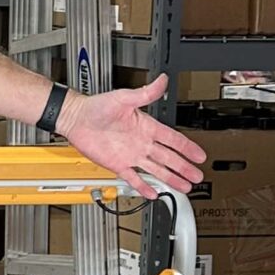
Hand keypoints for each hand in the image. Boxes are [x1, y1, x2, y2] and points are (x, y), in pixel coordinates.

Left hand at [57, 76, 205, 198]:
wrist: (75, 118)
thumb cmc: (96, 106)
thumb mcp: (124, 97)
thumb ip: (145, 92)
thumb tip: (162, 80)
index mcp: (146, 126)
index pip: (173, 139)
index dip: (188, 148)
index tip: (200, 155)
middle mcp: (141, 142)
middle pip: (169, 158)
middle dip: (185, 167)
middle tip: (198, 176)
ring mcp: (130, 155)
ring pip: (156, 170)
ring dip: (171, 178)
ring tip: (185, 187)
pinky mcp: (117, 164)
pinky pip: (134, 178)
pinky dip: (144, 187)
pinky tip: (154, 194)